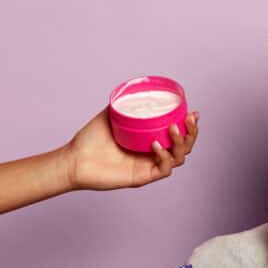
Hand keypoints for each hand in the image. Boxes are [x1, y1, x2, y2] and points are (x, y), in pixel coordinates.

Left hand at [61, 108, 198, 189]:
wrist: (75, 159)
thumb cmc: (89, 140)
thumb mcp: (110, 115)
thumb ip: (123, 104)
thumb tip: (135, 90)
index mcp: (150, 141)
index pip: (177, 135)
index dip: (189, 126)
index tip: (192, 113)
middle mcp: (152, 155)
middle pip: (184, 147)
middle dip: (192, 133)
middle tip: (189, 120)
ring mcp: (149, 166)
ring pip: (178, 158)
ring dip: (180, 143)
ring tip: (173, 129)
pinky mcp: (142, 177)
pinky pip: (163, 170)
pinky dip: (164, 157)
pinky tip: (156, 145)